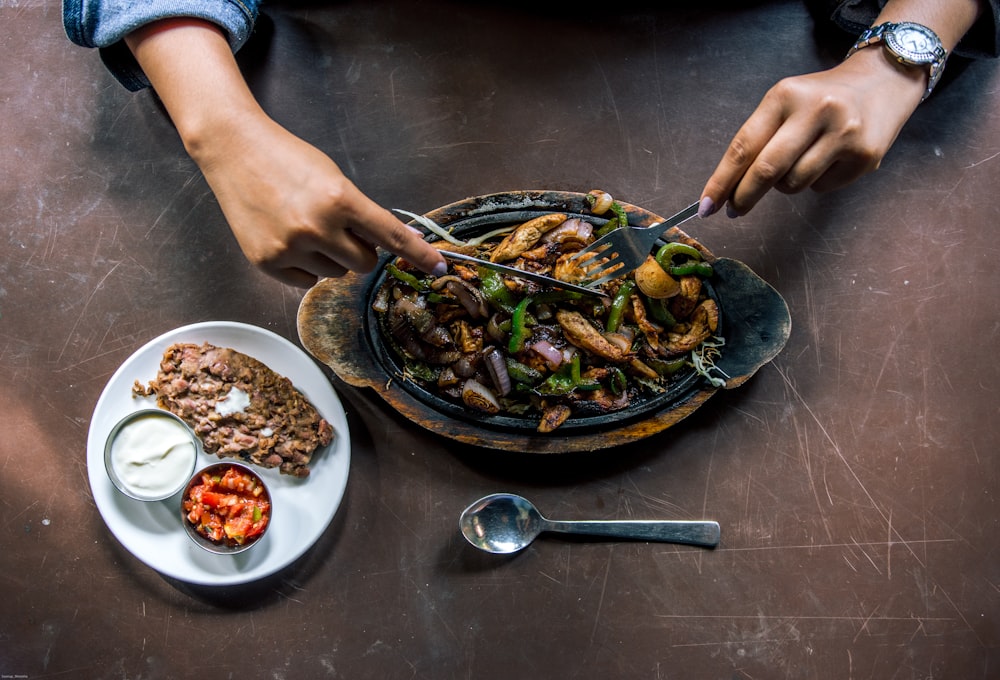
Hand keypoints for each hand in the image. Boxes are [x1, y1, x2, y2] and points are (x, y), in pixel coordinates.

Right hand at [196, 114, 445, 287]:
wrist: (233, 150)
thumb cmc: (289, 160)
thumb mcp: (335, 178)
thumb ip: (365, 214)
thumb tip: (400, 244)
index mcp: (339, 199)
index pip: (391, 236)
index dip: (419, 254)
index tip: (439, 266)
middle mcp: (316, 227)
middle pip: (364, 263)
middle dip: (359, 249)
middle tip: (339, 227)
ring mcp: (289, 248)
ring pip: (336, 274)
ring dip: (331, 257)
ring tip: (306, 227)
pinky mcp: (266, 262)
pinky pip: (308, 281)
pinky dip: (306, 266)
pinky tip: (289, 238)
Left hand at [699, 47, 924, 217]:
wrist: (884, 80)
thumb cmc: (821, 98)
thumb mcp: (787, 103)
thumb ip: (760, 140)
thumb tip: (729, 190)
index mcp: (785, 95)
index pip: (743, 146)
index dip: (721, 181)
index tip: (706, 205)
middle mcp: (816, 110)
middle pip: (767, 170)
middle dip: (744, 196)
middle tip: (735, 210)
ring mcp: (844, 133)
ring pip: (794, 184)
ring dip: (786, 185)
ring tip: (799, 161)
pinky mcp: (866, 155)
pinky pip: (822, 187)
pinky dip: (816, 182)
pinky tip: (829, 159)